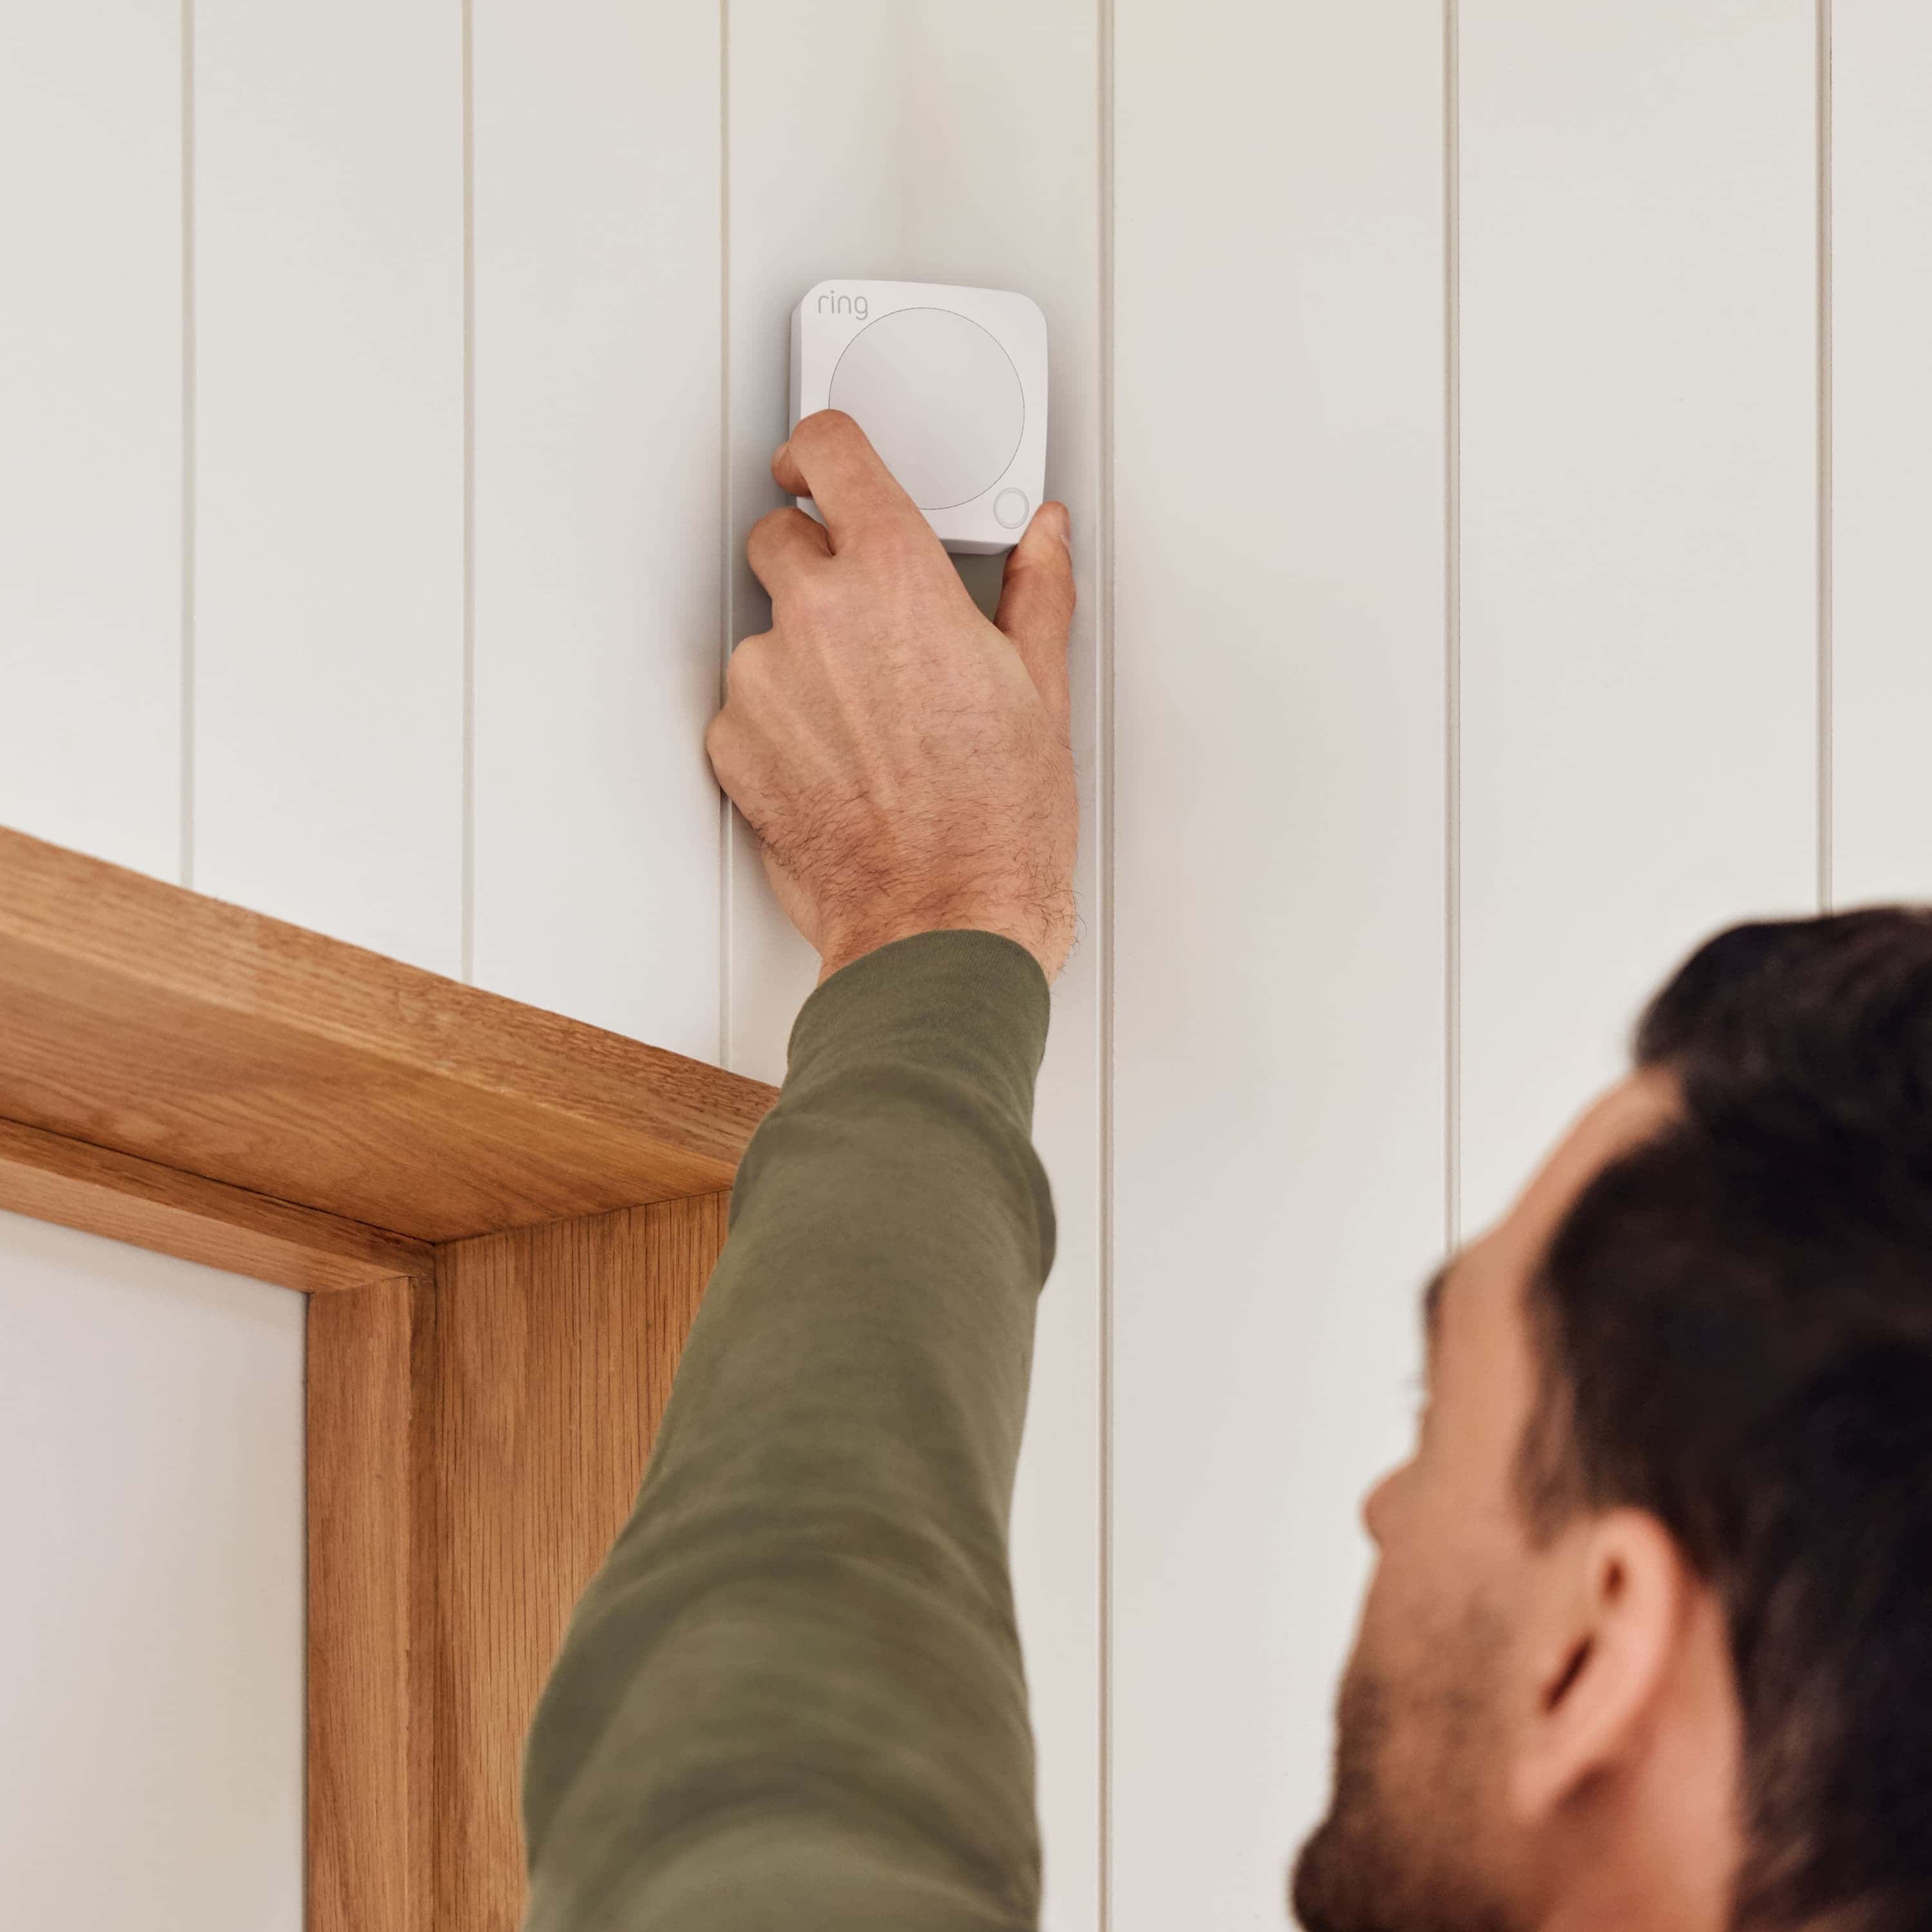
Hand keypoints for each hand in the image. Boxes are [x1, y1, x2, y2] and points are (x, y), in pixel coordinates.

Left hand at [706, 410, 1078, 982]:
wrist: (940, 921)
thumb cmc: (995, 823)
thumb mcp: (1040, 691)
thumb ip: (1034, 592)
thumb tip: (1043, 540)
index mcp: (897, 578)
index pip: (830, 451)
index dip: (821, 448)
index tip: (821, 464)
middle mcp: (817, 616)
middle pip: (778, 536)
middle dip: (815, 561)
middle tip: (867, 618)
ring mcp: (764, 681)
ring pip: (763, 631)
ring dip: (801, 656)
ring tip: (867, 722)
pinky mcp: (733, 745)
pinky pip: (745, 706)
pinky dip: (779, 722)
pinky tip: (838, 762)